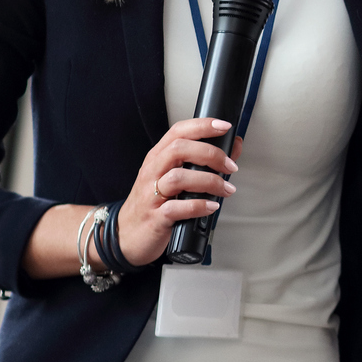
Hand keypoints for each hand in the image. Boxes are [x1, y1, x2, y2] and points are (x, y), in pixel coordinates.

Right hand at [111, 117, 239, 266]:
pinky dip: (198, 206)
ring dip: (209, 181)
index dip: (202, 125)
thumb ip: (203, 162)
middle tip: (230, 166)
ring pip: (178, 178)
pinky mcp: (155, 217)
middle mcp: (153, 172)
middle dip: (210, 154)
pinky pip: (176, 208)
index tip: (224, 126)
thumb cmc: (154, 204)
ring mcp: (151, 194)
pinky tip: (211, 206)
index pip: (178, 131)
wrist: (127, 235)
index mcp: (158, 158)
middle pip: (179, 149)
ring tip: (226, 189)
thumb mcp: (176, 178)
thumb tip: (234, 145)